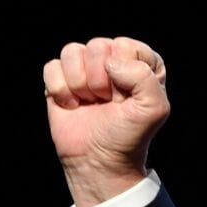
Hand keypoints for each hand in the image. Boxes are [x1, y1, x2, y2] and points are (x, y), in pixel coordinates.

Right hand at [43, 37, 168, 206]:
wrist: (99, 160)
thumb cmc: (128, 134)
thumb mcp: (154, 109)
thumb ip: (145, 78)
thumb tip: (111, 62)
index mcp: (142, 63)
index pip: (127, 46)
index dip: (125, 75)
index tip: (127, 99)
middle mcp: (114, 61)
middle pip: (98, 46)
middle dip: (101, 80)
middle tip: (108, 103)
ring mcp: (86, 68)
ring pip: (72, 51)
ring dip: (80, 84)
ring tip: (91, 102)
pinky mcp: (61, 78)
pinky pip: (52, 66)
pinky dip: (60, 90)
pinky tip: (72, 105)